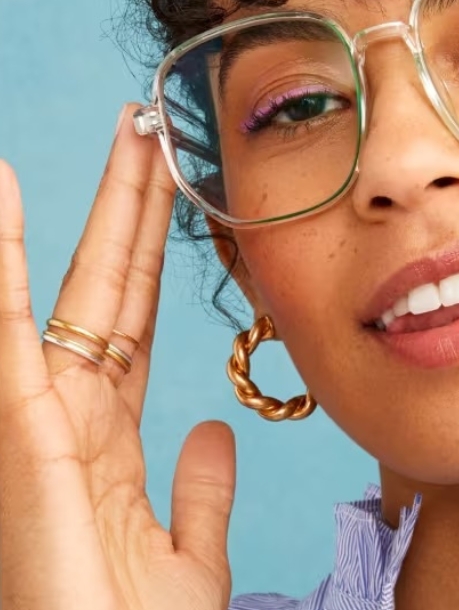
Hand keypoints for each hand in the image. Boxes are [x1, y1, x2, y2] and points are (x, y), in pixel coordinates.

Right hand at [0, 106, 234, 609]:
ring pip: (77, 281)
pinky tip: (4, 187)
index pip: (135, 313)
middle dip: (135, 203)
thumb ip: (201, 488)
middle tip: (151, 130)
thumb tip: (214, 431)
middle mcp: (71, 407)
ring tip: (122, 131)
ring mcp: (40, 411)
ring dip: (101, 204)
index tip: (174, 187)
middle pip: (113, 280)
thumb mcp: (188, 551)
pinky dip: (3, 256)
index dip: (152, 249)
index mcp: (108, 431)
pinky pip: (8, 322)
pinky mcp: (21, 424)